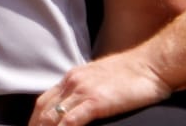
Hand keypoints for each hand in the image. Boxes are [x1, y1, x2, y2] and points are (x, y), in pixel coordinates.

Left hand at [28, 53, 171, 125]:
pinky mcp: (96, 101)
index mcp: (72, 78)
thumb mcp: (100, 80)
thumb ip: (86, 91)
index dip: (35, 119)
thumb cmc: (131, 74)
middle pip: (44, 110)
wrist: (150, 64)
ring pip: (54, 116)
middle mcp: (72, 82)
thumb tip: (79, 106)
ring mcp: (83, 91)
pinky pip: (72, 120)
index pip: (45, 101)